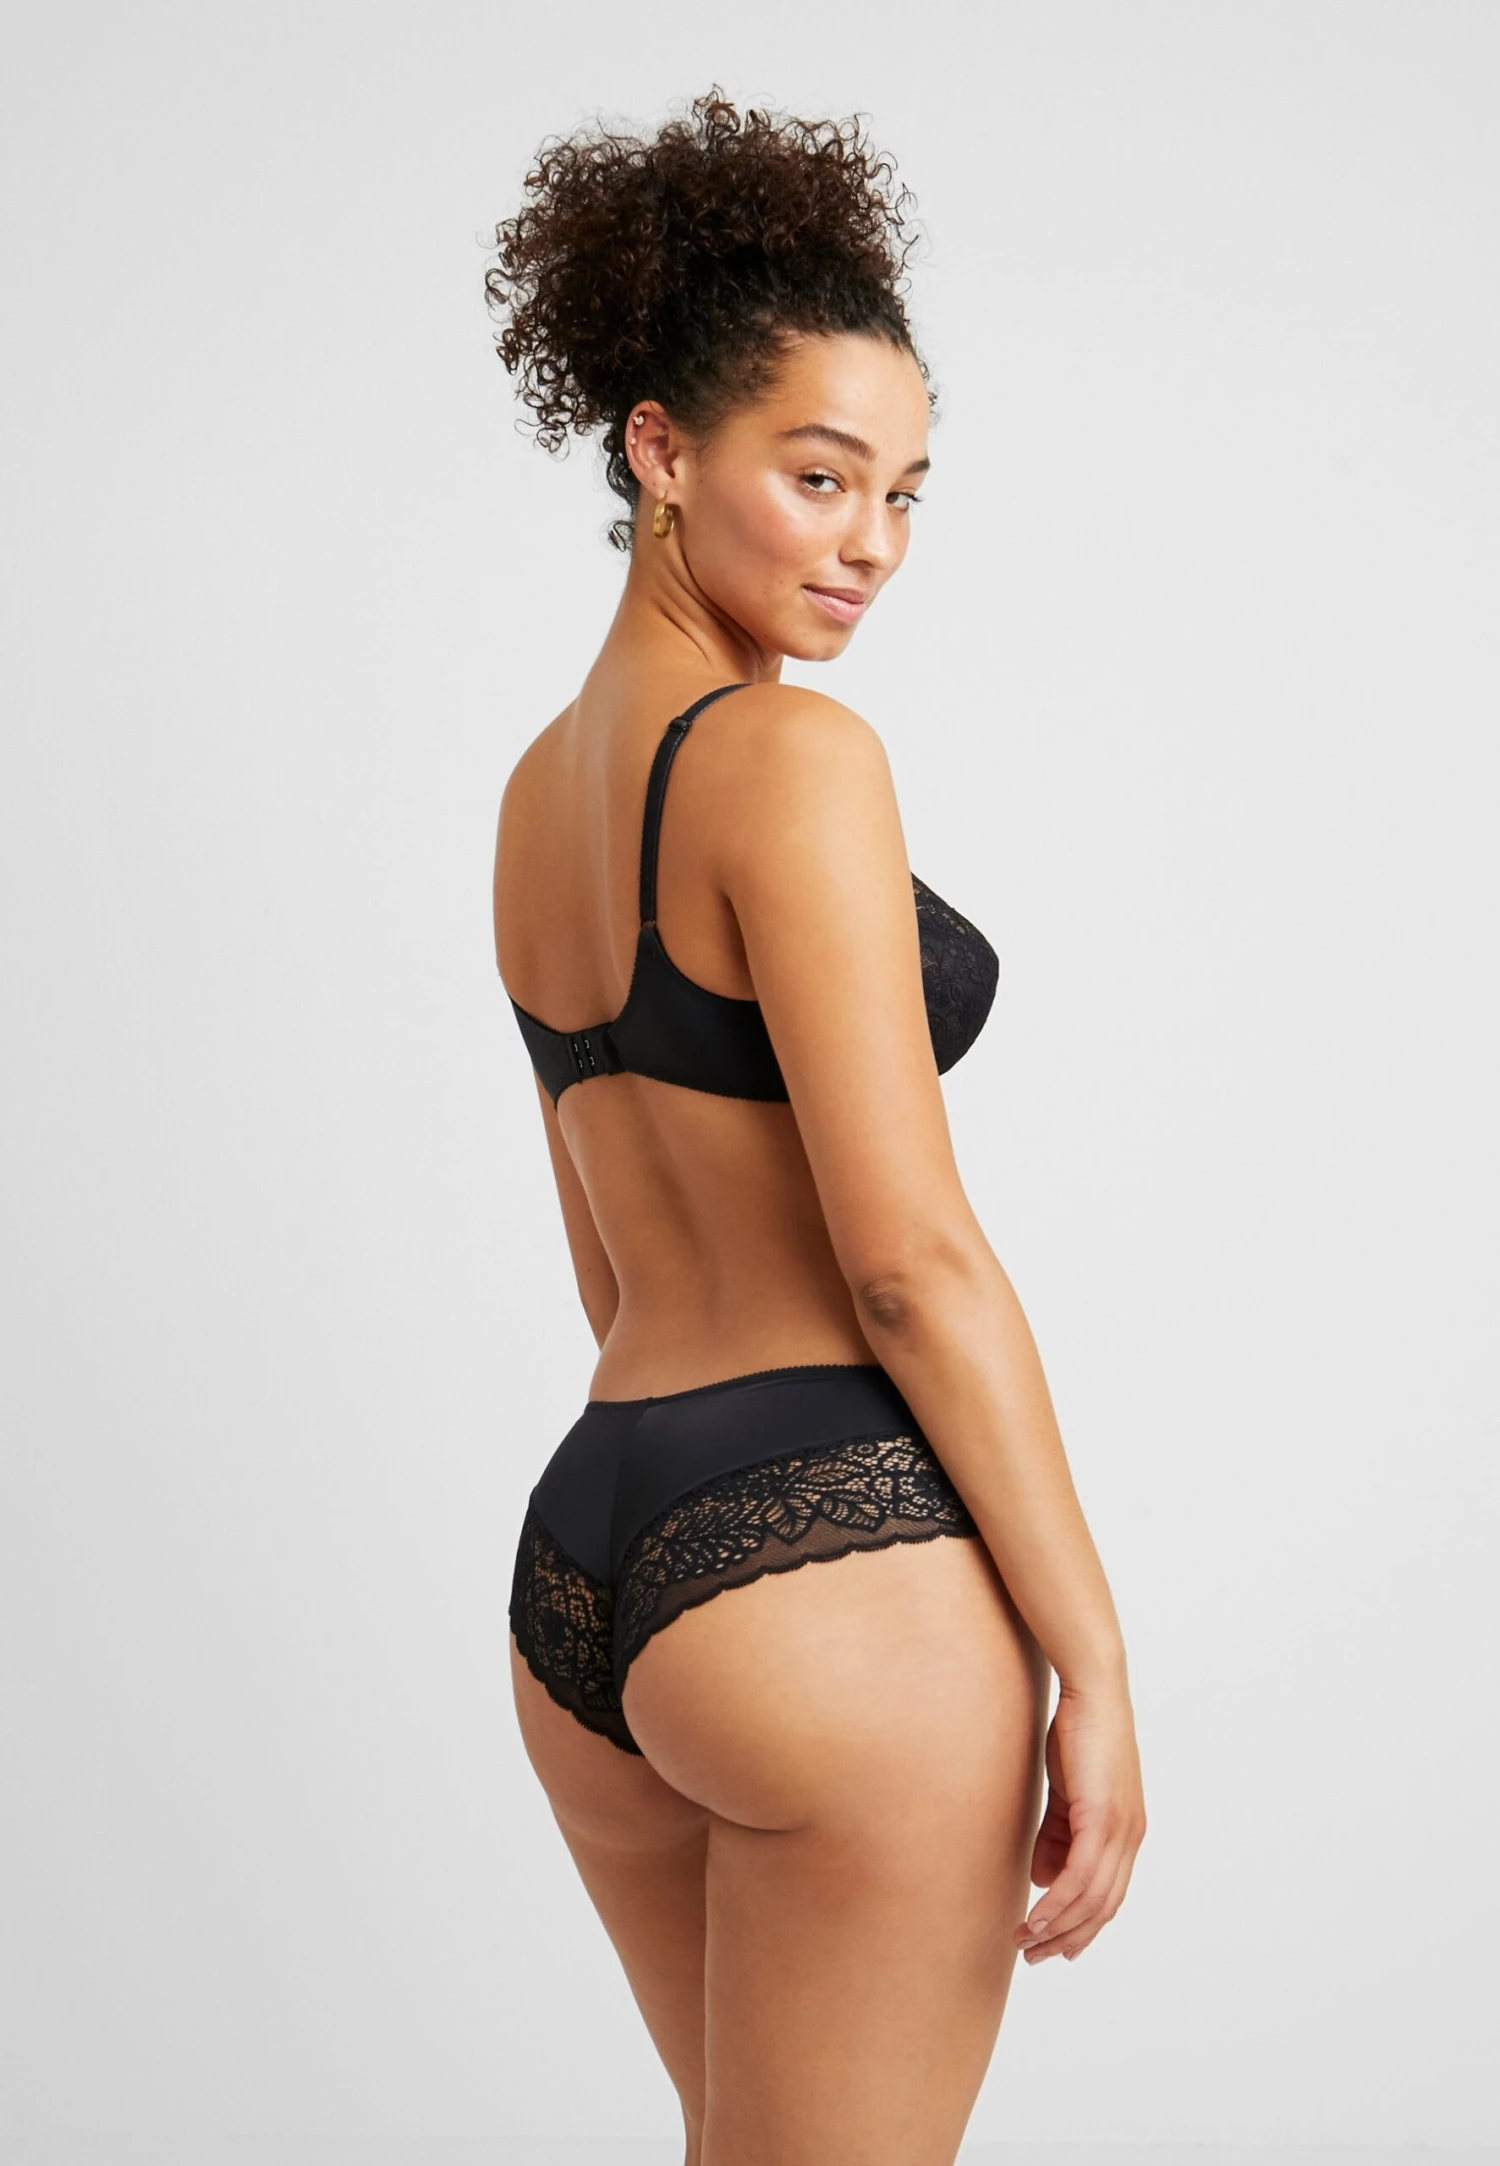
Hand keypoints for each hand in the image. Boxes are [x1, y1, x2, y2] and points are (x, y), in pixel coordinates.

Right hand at [1014, 1681, 1145, 1964]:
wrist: (1092, 1691)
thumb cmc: (1078, 1734)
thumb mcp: (1066, 1793)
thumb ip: (1059, 1835)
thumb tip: (1045, 1877)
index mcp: (1126, 1833)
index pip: (1108, 1896)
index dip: (1081, 1925)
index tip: (1052, 1944)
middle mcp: (1130, 1837)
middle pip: (1103, 1907)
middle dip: (1068, 1937)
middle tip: (1033, 1956)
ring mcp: (1120, 1829)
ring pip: (1092, 1899)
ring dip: (1057, 1926)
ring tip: (1025, 1941)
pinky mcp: (1103, 1818)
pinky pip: (1081, 1876)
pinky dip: (1058, 1903)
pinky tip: (1036, 1916)